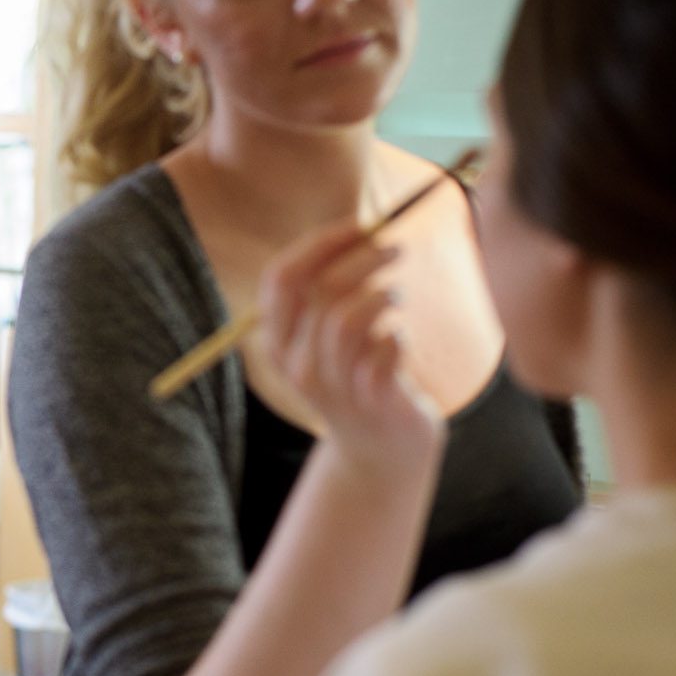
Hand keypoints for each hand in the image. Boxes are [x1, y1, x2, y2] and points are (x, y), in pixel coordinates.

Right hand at [255, 220, 444, 474]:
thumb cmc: (358, 375)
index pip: (282, 277)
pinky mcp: (370, 400)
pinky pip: (386, 348)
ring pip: (351, 317)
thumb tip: (363, 230)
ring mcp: (331, 386)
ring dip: (383, 294)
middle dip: (365, 258)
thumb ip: (329, 291)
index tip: (359, 225)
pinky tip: (399, 342)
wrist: (381, 450)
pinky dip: (399, 334)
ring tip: (396, 296)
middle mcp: (295, 365)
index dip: (320, 244)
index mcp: (276, 341)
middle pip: (322, 290)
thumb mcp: (327, 337)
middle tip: (395, 247)